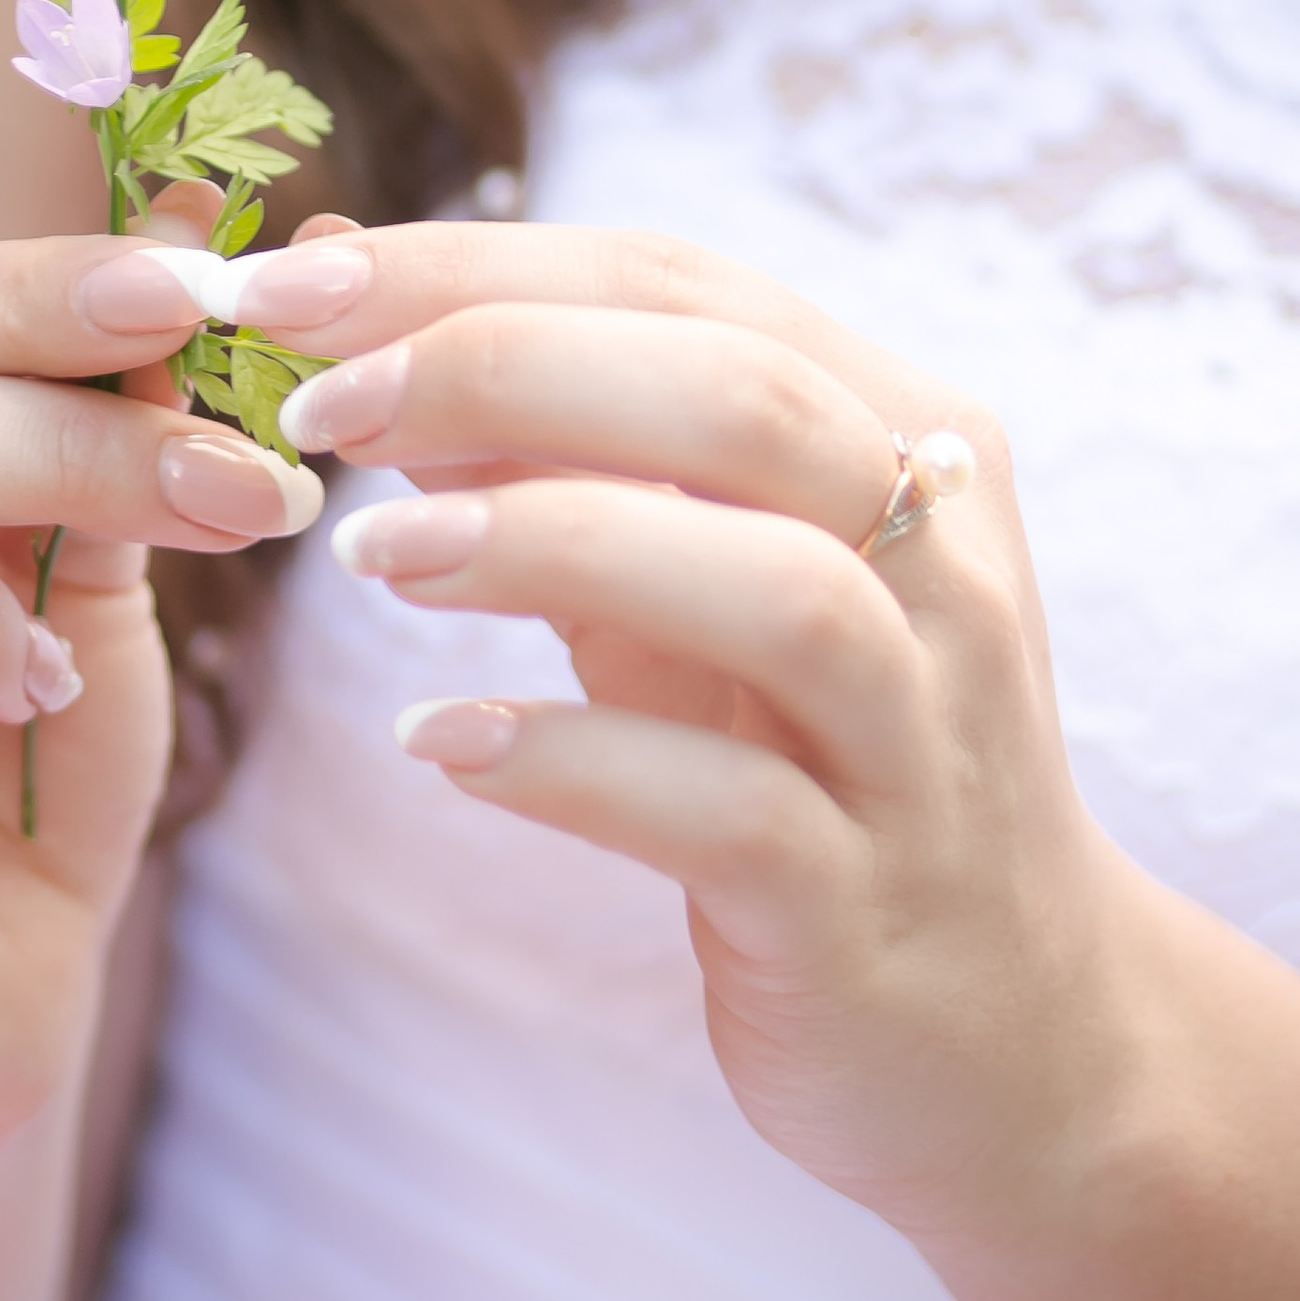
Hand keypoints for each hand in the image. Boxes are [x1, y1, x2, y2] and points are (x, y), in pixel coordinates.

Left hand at [278, 224, 1136, 1241]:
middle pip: (743, 397)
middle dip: (506, 367)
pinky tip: (439, 744)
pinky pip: (734, 813)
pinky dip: (573, 761)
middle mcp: (942, 563)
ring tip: (369, 554)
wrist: (1006, 1034)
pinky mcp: (866, 906)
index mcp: (901, 431)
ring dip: (551, 543)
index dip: (474, 265)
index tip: (292, 286)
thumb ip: (551, 436)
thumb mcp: (687, 567)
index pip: (680, 284)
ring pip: (778, 591)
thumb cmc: (806, 749)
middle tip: (318, 407)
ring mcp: (921, 740)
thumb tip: (346, 292)